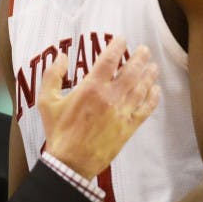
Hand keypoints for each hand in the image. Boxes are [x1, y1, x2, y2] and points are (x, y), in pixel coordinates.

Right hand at [40, 35, 159, 177]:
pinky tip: (156, 90)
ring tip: (153, 66)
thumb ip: (52, 75)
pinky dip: (153, 98)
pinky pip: (146, 109)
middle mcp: (110, 97)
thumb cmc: (58, 131)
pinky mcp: (129, 127)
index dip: (118, 46)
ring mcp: (122, 112)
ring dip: (149, 75)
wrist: (70, 162)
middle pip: (131, 71)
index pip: (109, 60)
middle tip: (144, 50)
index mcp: (91, 88)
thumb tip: (61, 56)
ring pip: (141, 88)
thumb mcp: (46, 101)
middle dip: (139, 57)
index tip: (122, 39)